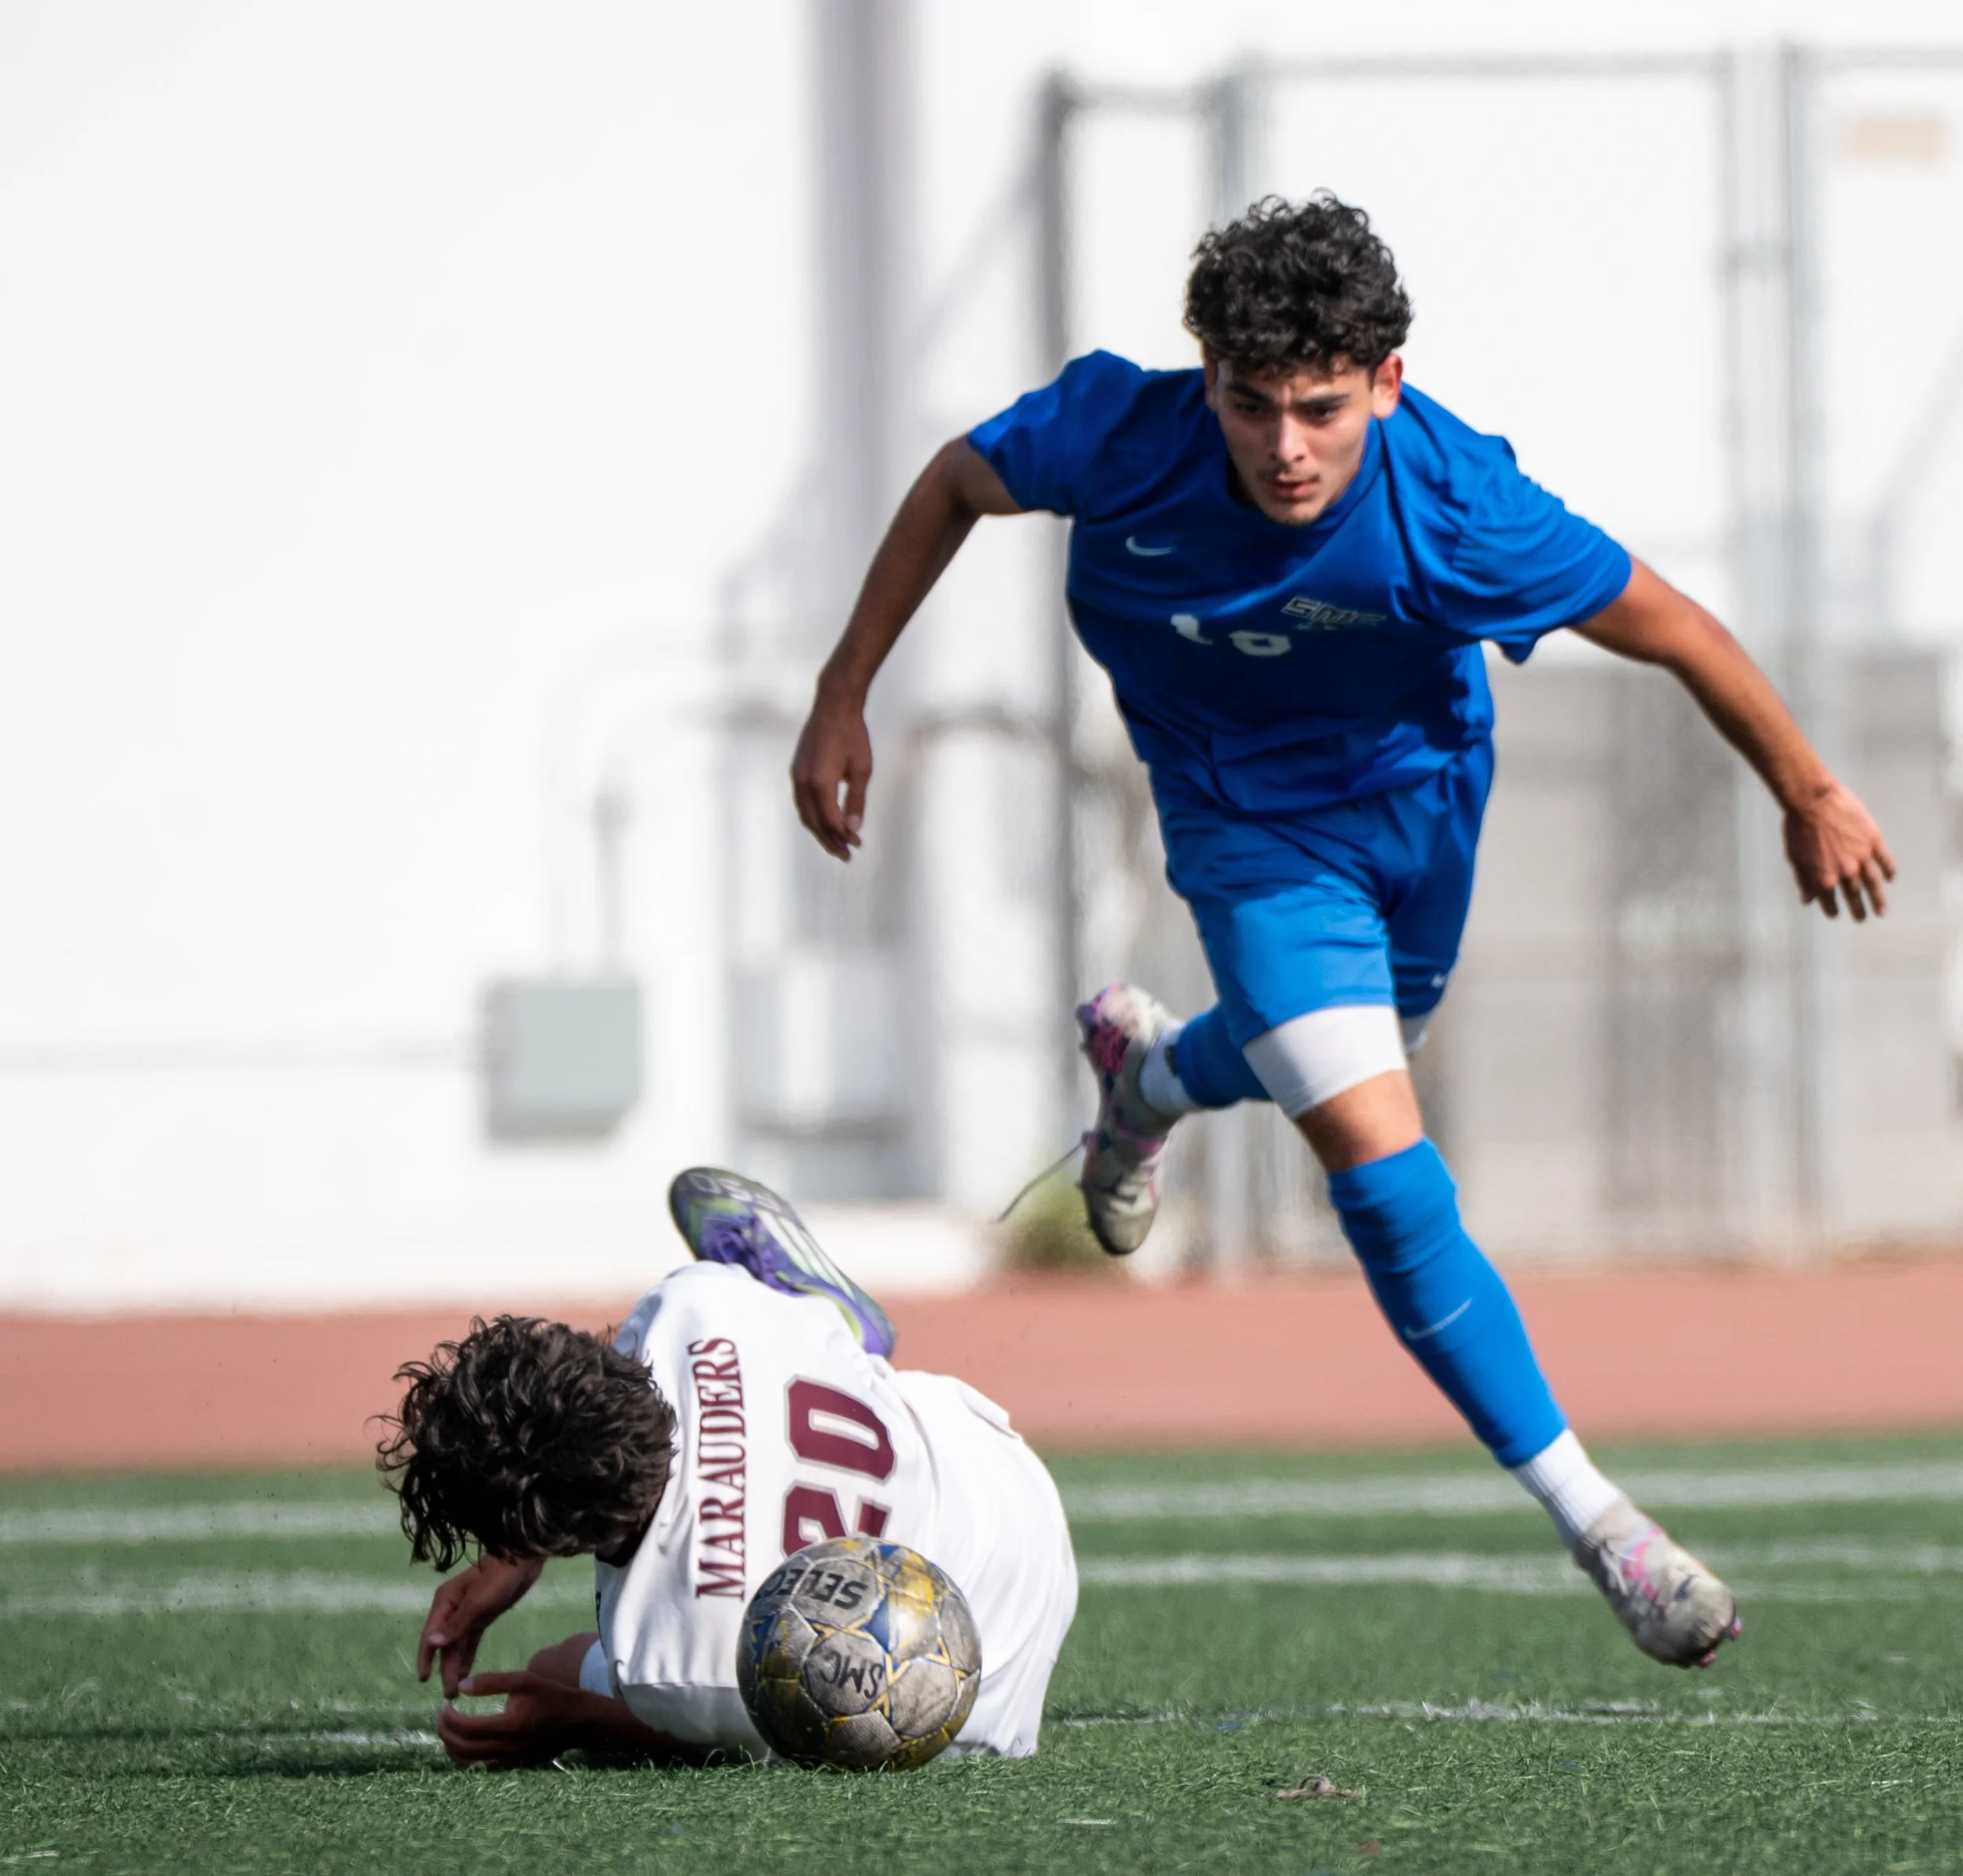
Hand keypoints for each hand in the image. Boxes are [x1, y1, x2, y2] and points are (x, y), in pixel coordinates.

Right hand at [417, 1555, 543, 1696]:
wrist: (524, 1561)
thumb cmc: (499, 1577)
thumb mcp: (477, 1602)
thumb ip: (456, 1624)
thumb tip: (432, 1643)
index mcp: (445, 1602)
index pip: (431, 1634)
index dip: (426, 1657)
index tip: (424, 1678)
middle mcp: (452, 1609)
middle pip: (444, 1644)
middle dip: (444, 1668)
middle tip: (449, 1694)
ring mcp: (467, 1614)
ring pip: (457, 1645)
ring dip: (455, 1666)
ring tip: (454, 1690)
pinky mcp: (482, 1617)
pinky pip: (470, 1641)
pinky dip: (467, 1657)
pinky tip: (465, 1674)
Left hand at [437, 1671, 592, 1769]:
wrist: (577, 1721)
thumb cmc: (551, 1695)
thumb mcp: (524, 1680)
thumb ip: (492, 1682)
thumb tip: (461, 1687)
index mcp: (508, 1726)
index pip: (466, 1728)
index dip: (449, 1719)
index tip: (445, 1706)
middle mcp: (506, 1748)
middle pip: (463, 1748)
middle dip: (445, 1733)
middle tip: (441, 1717)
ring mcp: (509, 1761)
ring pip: (469, 1762)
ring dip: (452, 1748)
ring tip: (449, 1730)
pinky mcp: (513, 1765)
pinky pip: (482, 1767)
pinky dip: (467, 1757)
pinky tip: (466, 1742)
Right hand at [790, 688, 872, 860]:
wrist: (833, 705)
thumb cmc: (853, 735)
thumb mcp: (862, 770)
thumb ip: (857, 801)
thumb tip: (854, 828)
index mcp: (821, 782)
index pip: (830, 820)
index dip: (842, 836)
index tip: (857, 845)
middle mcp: (804, 781)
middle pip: (814, 822)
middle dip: (829, 840)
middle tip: (846, 855)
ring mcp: (797, 775)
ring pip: (805, 814)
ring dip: (820, 831)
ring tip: (836, 844)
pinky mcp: (797, 771)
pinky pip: (802, 802)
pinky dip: (813, 816)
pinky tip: (825, 822)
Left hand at [1783, 779, 1895, 920]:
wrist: (1813, 799)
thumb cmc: (1797, 827)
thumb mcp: (1794, 856)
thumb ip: (1803, 879)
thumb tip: (1807, 900)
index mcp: (1823, 876)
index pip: (1829, 900)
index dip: (1831, 909)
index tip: (1834, 915)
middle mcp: (1845, 871)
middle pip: (1853, 895)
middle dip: (1857, 909)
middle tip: (1861, 919)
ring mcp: (1861, 856)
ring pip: (1873, 882)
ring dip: (1877, 898)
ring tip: (1881, 911)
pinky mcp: (1873, 839)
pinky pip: (1884, 859)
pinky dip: (1889, 870)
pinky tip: (1891, 878)